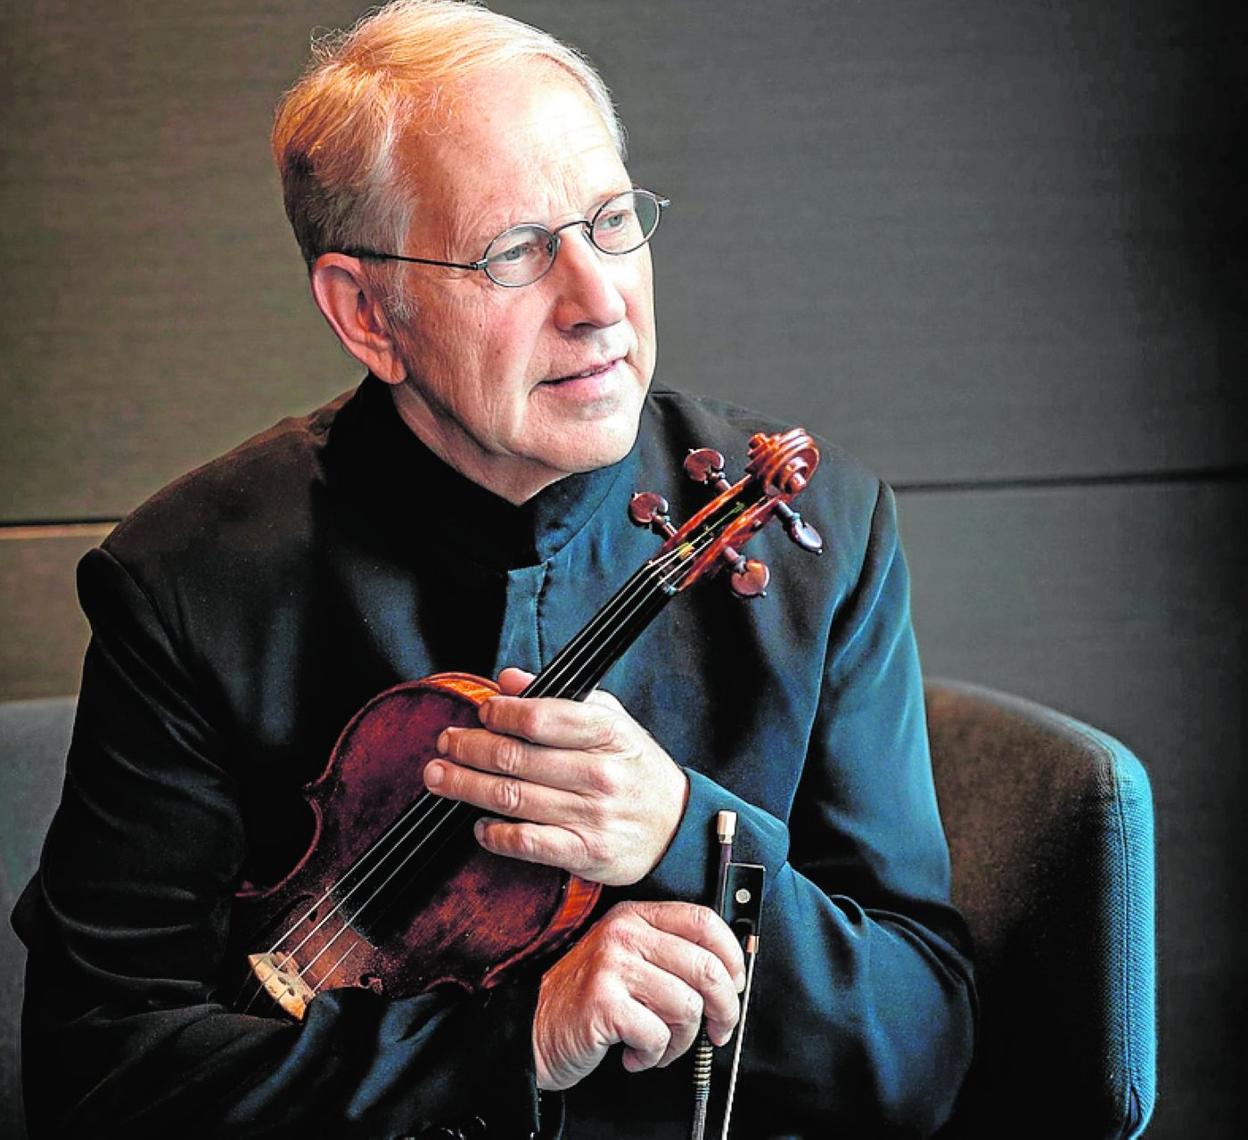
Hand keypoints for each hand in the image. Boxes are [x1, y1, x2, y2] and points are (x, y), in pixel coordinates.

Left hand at [423, 668, 688, 885]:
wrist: (677, 827)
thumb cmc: (636, 768)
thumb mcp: (611, 722)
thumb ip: (561, 699)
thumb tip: (508, 679)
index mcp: (608, 734)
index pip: (542, 718)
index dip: (502, 713)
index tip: (482, 712)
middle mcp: (600, 774)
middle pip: (516, 758)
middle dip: (470, 748)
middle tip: (445, 742)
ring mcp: (592, 816)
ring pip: (512, 799)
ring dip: (466, 786)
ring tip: (440, 775)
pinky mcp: (585, 853)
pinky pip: (528, 842)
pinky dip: (495, 833)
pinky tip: (478, 823)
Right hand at [532, 900, 745, 1089]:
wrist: (531, 1028)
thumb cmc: (586, 999)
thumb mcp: (627, 959)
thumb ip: (668, 955)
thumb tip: (728, 976)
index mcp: (635, 916)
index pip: (703, 920)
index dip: (732, 955)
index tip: (736, 984)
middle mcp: (624, 934)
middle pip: (706, 967)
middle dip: (725, 1009)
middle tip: (718, 1030)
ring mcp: (612, 966)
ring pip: (687, 1006)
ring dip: (683, 1041)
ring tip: (661, 1046)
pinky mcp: (603, 1003)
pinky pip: (658, 1035)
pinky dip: (654, 1056)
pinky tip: (635, 1054)